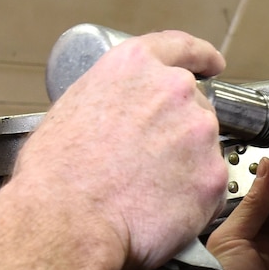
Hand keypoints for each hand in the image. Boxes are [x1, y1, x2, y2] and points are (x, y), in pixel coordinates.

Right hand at [12, 30, 228, 269]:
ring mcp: (198, 132)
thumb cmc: (55, 174)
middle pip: (194, 106)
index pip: (182, 48)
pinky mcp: (213, 176)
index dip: (201, 57)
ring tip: (147, 192)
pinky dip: (193, 199)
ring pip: (203, 148)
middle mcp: (174, 90)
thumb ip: (112, 99)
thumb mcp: (72, 108)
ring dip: (186, 166)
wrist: (66, 221)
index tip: (213, 64)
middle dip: (178, 132)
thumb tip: (122, 116)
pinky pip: (210, 186)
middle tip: (149, 162)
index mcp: (135, 66)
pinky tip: (161, 210)